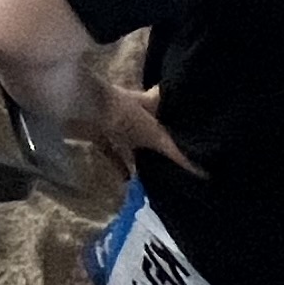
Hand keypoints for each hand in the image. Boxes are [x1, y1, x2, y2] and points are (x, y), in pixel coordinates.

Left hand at [77, 72, 201, 181]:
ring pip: (132, 141)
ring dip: (141, 155)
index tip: (197, 123)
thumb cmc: (120, 113)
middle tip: (183, 158)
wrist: (77, 107)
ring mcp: (114, 122)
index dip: (180, 108)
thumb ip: (176, 153)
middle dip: (164, 139)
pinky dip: (120, 167)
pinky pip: (112, 153)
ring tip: (161, 174)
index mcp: (149, 103)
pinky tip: (129, 182)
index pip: (169, 102)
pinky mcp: (98, 134)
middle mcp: (133, 110)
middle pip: (152, 125)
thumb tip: (206, 173)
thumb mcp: (153, 134)